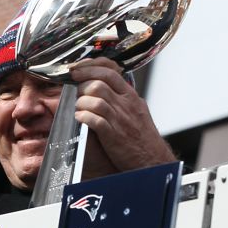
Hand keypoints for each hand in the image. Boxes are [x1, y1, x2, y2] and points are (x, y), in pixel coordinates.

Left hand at [69, 58, 175, 174]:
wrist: (153, 160)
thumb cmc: (143, 138)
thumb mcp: (138, 111)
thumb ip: (124, 98)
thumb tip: (108, 86)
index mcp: (131, 96)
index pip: (110, 71)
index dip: (90, 67)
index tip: (77, 69)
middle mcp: (126, 104)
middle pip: (99, 82)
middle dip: (81, 83)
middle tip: (74, 89)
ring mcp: (120, 119)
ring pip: (95, 99)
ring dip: (81, 101)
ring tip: (78, 107)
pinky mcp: (113, 135)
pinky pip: (94, 119)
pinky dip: (83, 116)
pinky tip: (79, 118)